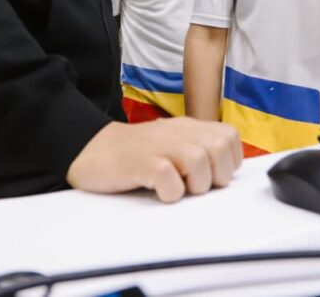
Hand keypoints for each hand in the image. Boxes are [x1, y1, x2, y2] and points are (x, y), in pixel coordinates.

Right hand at [67, 117, 242, 202]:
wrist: (90, 149)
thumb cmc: (135, 154)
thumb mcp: (171, 145)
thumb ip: (198, 151)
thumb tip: (224, 173)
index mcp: (187, 128)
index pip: (229, 137)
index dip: (228, 162)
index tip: (212, 176)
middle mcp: (176, 133)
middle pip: (219, 146)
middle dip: (216, 174)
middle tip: (196, 185)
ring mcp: (156, 146)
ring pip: (198, 159)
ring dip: (195, 183)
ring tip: (179, 188)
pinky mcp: (137, 163)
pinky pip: (167, 176)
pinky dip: (170, 190)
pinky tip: (160, 192)